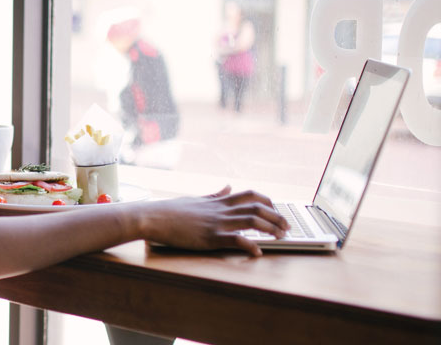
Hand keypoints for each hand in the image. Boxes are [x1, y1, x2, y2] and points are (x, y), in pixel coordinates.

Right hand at [138, 185, 289, 255]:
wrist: (153, 216)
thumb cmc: (170, 210)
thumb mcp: (196, 199)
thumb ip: (214, 195)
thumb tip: (227, 186)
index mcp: (218, 202)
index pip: (250, 195)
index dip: (268, 202)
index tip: (276, 210)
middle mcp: (221, 210)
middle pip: (258, 207)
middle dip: (277, 216)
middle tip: (288, 226)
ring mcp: (217, 223)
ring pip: (252, 220)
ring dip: (271, 228)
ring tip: (282, 237)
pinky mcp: (210, 237)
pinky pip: (236, 239)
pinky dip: (250, 246)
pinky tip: (258, 253)